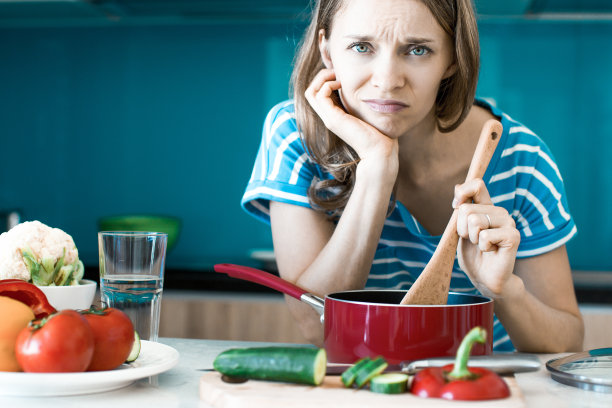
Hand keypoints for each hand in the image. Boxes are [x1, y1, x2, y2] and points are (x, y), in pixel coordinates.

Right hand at [304, 69, 397, 161]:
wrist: (379, 150)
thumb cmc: (378, 132)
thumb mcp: (365, 111)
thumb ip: (359, 101)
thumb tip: (364, 85)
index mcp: (334, 114)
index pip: (317, 93)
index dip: (325, 79)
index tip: (341, 75)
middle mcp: (328, 117)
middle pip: (310, 91)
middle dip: (321, 76)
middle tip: (337, 72)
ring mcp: (328, 118)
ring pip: (311, 92)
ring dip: (323, 78)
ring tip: (338, 77)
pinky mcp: (333, 119)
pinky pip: (320, 95)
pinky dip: (328, 85)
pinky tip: (342, 85)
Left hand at [454, 179, 520, 297]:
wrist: (484, 278)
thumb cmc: (472, 254)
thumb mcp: (461, 229)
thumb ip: (461, 209)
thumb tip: (458, 187)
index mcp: (487, 207)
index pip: (476, 185)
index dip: (461, 194)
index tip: (456, 208)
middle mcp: (499, 212)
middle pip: (466, 208)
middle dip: (461, 229)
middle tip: (472, 240)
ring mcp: (509, 223)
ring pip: (475, 221)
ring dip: (471, 238)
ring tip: (481, 246)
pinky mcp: (513, 236)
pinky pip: (485, 235)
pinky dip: (482, 247)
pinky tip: (490, 251)